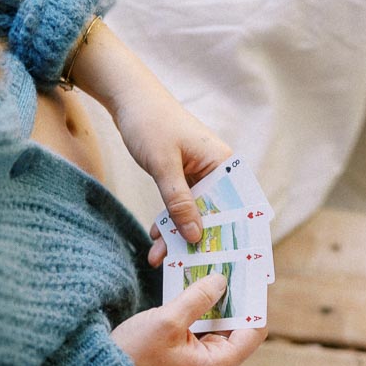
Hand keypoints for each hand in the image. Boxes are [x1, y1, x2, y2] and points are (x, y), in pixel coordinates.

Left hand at [69, 19, 230, 253]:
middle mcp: (217, 172)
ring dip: (178, 237)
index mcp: (223, 164)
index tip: (231, 261)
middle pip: (216, 215)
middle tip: (188, 267)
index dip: (236, 234)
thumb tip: (196, 237)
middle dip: (200, 242)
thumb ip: (179, 202)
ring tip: (160, 258)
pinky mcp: (183, 179)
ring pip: (195, 215)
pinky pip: (180, 207)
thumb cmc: (150, 122)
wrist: (127, 97)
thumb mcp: (163, 165)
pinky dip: (169, 223)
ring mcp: (200, 177)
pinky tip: (157, 240)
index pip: (238, 206)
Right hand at [111, 274, 266, 365]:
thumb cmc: (134, 355)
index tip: (251, 279)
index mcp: (218, 364)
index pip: (254, 331)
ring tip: (215, 274)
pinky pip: (203, 329)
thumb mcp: (168, 320)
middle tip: (232, 270)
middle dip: (235, 299)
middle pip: (238, 327)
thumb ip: (198, 299)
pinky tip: (196, 290)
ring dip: (217, 303)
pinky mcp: (188, 356)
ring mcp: (201, 362)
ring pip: (219, 326)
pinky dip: (201, 311)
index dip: (254, 304)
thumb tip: (221, 281)